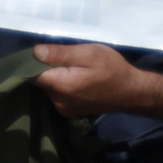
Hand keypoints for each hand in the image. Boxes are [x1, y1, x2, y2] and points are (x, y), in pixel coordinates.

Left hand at [33, 41, 158, 119]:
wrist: (131, 93)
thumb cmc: (112, 69)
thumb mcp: (89, 54)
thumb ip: (61, 54)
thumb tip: (35, 52)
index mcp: (61, 85)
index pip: (30, 74)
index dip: (31, 61)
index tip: (40, 51)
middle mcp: (57, 100)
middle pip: (39, 81)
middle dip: (45, 67)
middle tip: (63, 56)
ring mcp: (63, 108)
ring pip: (48, 87)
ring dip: (55, 76)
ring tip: (72, 66)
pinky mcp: (69, 111)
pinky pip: (57, 94)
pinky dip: (62, 84)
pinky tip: (76, 77)